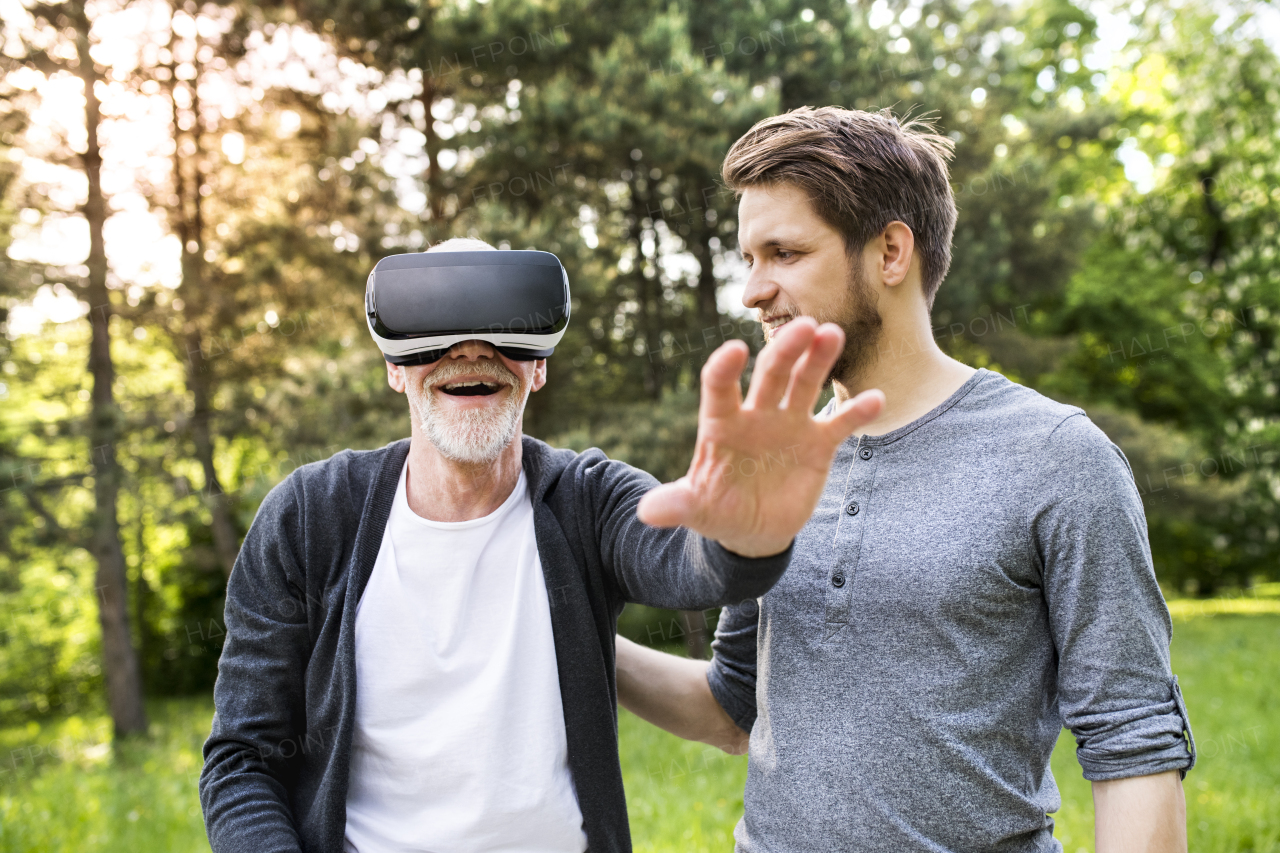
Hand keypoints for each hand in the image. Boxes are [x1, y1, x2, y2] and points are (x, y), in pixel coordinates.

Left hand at [637, 317, 883, 556]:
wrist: (752, 529)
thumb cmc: (717, 510)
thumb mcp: (696, 510)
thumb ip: (676, 505)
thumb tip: (646, 513)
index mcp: (722, 423)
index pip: (720, 387)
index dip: (724, 369)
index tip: (734, 351)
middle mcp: (757, 415)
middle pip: (771, 374)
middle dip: (785, 350)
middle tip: (803, 326)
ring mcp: (789, 425)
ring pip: (805, 384)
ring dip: (819, 360)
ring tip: (832, 334)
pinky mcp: (818, 444)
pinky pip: (839, 424)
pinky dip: (856, 412)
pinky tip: (875, 400)